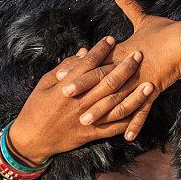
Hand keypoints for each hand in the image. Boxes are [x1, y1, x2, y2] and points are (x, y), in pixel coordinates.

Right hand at [8, 36, 155, 163]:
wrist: (31, 140)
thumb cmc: (36, 107)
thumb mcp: (45, 83)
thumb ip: (65, 67)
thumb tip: (85, 52)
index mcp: (65, 87)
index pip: (87, 65)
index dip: (101, 50)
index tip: (112, 39)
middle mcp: (79, 102)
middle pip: (107, 82)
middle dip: (125, 67)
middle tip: (139, 54)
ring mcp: (87, 119)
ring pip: (116, 105)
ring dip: (134, 94)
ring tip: (149, 82)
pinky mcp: (91, 134)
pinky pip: (115, 127)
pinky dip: (129, 120)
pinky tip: (142, 111)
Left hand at [61, 0, 180, 140]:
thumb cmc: (166, 30)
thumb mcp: (144, 17)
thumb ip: (128, 4)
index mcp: (123, 51)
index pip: (96, 61)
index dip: (77, 69)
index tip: (60, 75)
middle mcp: (128, 67)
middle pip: (101, 80)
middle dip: (82, 91)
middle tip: (64, 101)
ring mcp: (140, 80)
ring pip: (118, 99)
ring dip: (102, 111)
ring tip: (86, 122)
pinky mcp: (154, 90)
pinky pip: (143, 110)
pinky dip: (135, 123)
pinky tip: (126, 137)